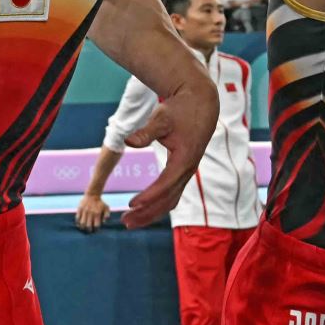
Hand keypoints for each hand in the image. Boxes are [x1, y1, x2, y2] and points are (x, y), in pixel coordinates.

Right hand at [75, 194, 111, 232]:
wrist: (92, 194)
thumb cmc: (100, 203)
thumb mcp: (106, 208)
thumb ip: (107, 216)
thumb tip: (104, 223)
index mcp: (97, 214)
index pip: (96, 226)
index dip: (96, 230)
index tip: (95, 230)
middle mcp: (90, 213)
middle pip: (88, 226)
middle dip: (89, 230)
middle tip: (89, 231)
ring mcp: (84, 211)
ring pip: (82, 223)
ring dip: (83, 228)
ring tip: (83, 229)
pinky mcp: (79, 209)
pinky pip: (77, 218)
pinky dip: (77, 223)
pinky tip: (79, 225)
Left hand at [119, 106, 211, 229]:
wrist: (200, 102)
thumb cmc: (179, 109)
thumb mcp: (161, 118)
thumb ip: (145, 132)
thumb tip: (128, 141)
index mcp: (184, 159)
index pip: (165, 185)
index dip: (148, 197)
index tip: (131, 205)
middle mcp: (188, 169)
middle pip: (168, 200)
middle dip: (147, 213)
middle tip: (125, 222)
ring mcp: (187, 172)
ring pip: (171, 200)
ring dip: (151, 212)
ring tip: (129, 220)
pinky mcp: (184, 170)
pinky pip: (172, 193)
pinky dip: (157, 203)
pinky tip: (143, 209)